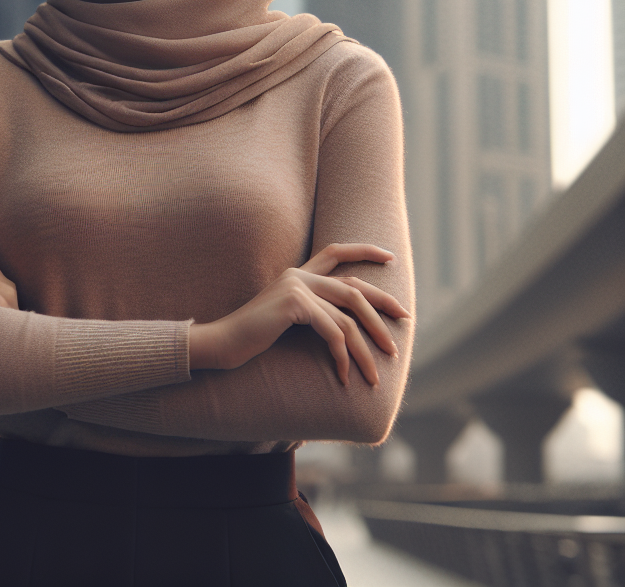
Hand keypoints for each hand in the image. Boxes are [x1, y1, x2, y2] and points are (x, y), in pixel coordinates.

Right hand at [189, 243, 410, 385]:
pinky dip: (343, 357)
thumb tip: (347, 326)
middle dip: (383, 307)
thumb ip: (314, 313)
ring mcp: (296, 286)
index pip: (336, 251)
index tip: (390, 257)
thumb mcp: (288, 320)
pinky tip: (343, 377)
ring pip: (348, 317)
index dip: (365, 250)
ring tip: (376, 374)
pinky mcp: (294, 304)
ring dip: (367, 349)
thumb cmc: (254, 338)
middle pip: (354, 288)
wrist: (223, 343)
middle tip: (405, 324)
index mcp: (297, 273)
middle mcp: (299, 274)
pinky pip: (333, 332)